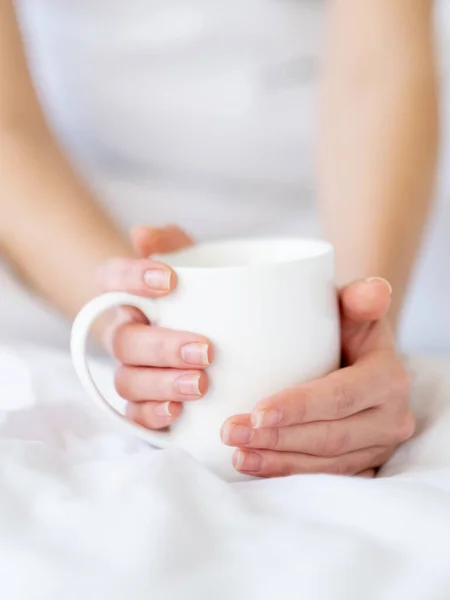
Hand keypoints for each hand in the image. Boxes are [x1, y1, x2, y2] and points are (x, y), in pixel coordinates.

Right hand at [97, 225, 213, 429]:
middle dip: (162, 346)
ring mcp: (133, 371)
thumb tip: (143, 233)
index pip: (111, 279)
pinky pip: (135, 415)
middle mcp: (125, 335)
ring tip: (202, 383)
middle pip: (124, 341)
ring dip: (163, 383)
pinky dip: (153, 414)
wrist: (206, 332)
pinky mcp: (144, 405)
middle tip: (206, 349)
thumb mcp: (194, 264)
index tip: (169, 279)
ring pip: (128, 380)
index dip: (131, 278)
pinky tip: (179, 413)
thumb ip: (173, 242)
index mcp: (130, 297)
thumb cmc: (197, 297)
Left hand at [221, 278, 414, 477]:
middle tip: (232, 432)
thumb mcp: (351, 307)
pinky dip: (287, 473)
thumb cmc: (345, 326)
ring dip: (278, 462)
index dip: (300, 407)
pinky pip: (325, 477)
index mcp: (388, 378)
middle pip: (330, 437)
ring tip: (236, 453)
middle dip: (278, 439)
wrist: (355, 354)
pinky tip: (254, 466)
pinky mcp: (362, 464)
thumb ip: (359, 297)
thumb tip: (375, 290)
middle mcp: (391, 418)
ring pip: (326, 464)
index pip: (341, 397)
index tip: (257, 411)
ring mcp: (378, 446)